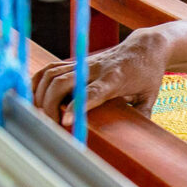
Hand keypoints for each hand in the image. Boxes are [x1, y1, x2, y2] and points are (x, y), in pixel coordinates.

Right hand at [31, 28, 172, 125]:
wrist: (144, 47)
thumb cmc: (147, 73)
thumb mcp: (150, 96)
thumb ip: (141, 116)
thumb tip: (138, 140)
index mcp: (115, 78)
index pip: (92, 92)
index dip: (76, 106)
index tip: (64, 122)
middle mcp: (95, 68)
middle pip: (62, 83)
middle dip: (50, 105)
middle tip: (54, 125)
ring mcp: (83, 63)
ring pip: (51, 75)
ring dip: (42, 96)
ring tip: (46, 115)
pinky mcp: (76, 62)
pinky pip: (50, 69)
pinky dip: (38, 83)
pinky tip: (36, 98)